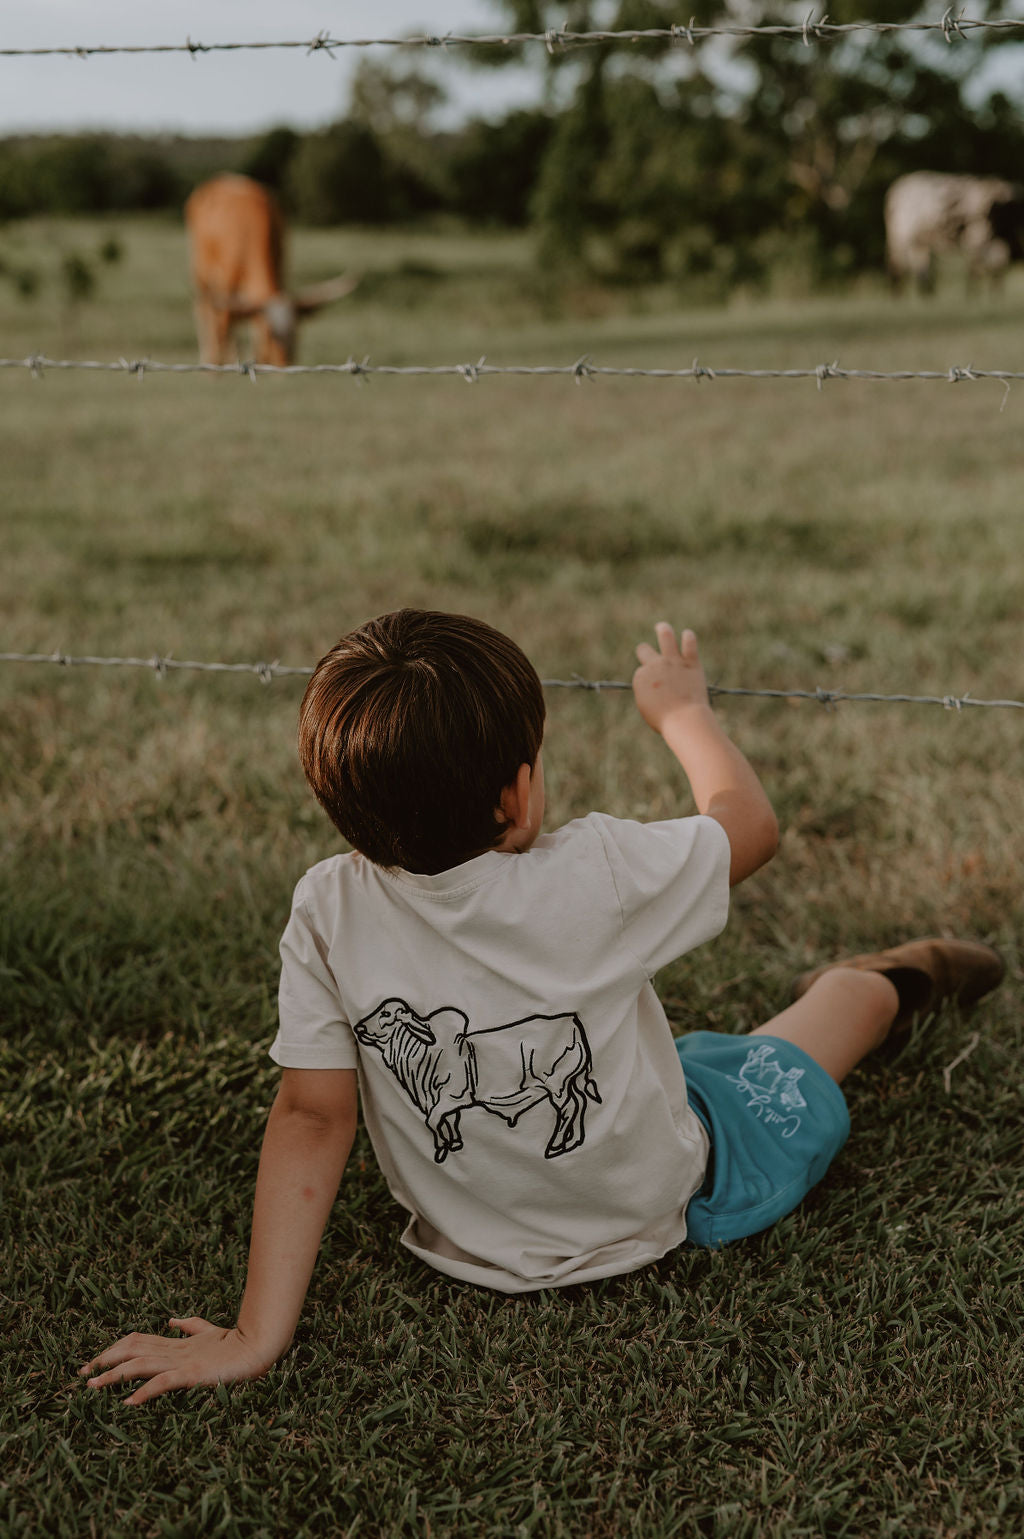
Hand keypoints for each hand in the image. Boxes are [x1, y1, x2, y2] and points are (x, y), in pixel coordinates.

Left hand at [78, 1316, 272, 1405]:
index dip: (113, 1349)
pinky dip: (144, 1392)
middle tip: (82, 1374)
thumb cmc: (237, 1342)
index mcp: (175, 1343)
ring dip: (114, 1375)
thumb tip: (172, 1319)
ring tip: (92, 1386)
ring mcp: (182, 1361)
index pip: (136, 1340)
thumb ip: (190, 1326)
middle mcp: (174, 1350)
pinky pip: (163, 1382)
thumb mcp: (209, 1332)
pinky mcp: (193, 1374)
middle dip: (104, 1360)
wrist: (259, 1346)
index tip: (94, 1362)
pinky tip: (129, 1402)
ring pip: (140, 1364)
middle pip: (130, 1349)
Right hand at [633, 623, 709, 732]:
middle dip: (644, 652)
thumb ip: (647, 692)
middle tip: (647, 653)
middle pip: (644, 650)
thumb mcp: (647, 708)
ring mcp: (673, 661)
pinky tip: (687, 635)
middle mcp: (655, 664)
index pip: (641, 671)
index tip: (653, 688)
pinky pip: (689, 643)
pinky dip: (688, 638)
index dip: (647, 679)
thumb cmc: (665, 720)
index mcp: (640, 677)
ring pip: (666, 635)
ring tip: (662, 627)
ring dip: (663, 629)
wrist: (684, 719)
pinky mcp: (691, 662)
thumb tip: (652, 685)